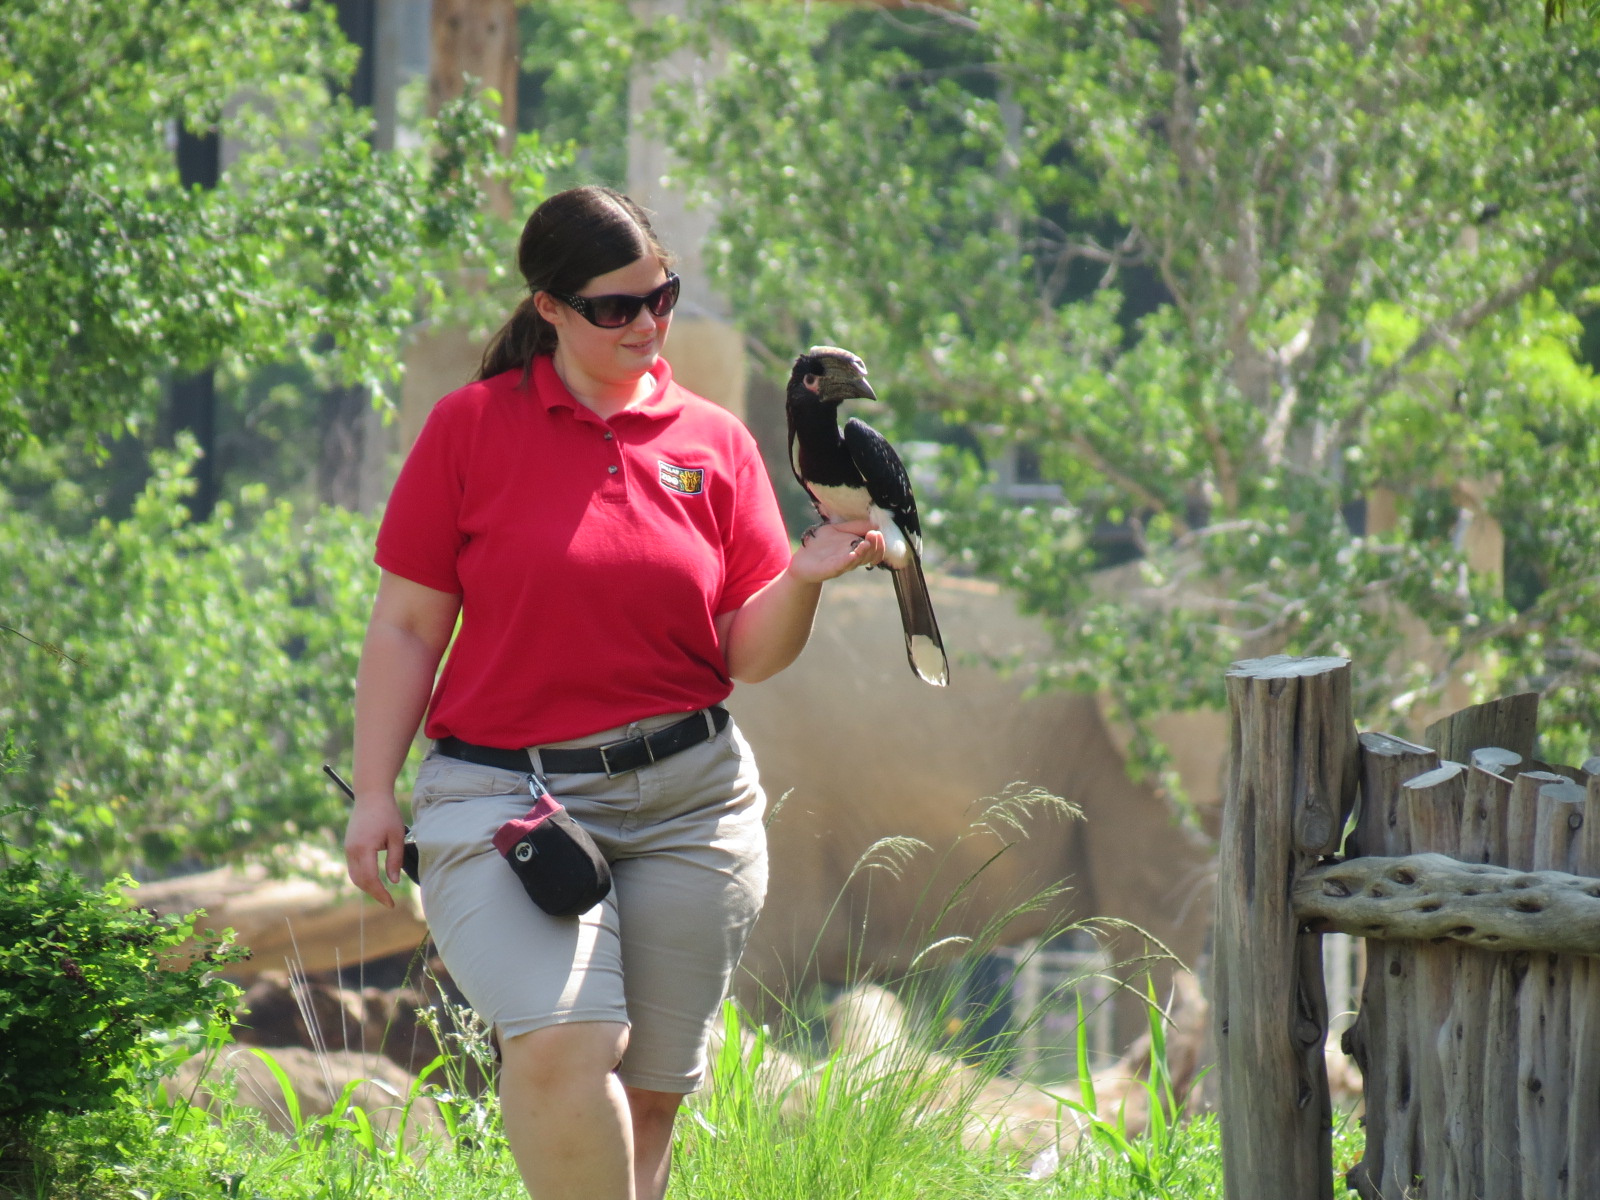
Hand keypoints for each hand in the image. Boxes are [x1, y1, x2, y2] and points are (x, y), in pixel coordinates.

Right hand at [344, 793, 406, 908]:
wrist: (371, 795)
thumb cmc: (387, 813)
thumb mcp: (397, 836)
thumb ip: (395, 860)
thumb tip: (394, 881)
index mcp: (364, 848)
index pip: (370, 879)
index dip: (380, 894)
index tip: (391, 903)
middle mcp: (352, 850)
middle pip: (360, 881)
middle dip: (374, 893)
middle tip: (389, 901)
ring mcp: (348, 848)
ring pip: (354, 876)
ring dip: (367, 887)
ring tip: (383, 893)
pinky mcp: (348, 846)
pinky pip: (353, 867)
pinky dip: (363, 877)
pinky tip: (374, 880)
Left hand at [789, 519, 885, 583]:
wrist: (801, 559)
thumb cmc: (821, 544)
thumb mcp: (839, 529)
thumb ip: (855, 526)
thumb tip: (875, 524)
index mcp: (857, 550)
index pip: (876, 550)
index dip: (880, 543)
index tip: (877, 532)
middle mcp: (852, 559)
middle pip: (871, 556)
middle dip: (875, 545)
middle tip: (874, 534)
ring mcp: (842, 565)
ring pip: (859, 561)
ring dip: (865, 552)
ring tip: (867, 542)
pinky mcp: (830, 569)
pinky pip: (843, 566)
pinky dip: (849, 560)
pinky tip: (854, 554)